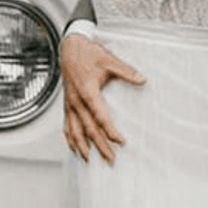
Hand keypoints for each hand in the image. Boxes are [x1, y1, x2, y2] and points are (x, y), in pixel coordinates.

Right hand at [61, 33, 145, 163]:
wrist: (70, 48)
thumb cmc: (88, 53)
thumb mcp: (110, 60)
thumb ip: (126, 71)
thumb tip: (142, 79)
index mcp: (88, 91)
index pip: (100, 117)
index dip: (110, 131)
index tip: (121, 141)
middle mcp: (76, 101)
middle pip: (88, 129)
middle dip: (100, 146)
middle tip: (111, 159)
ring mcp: (70, 104)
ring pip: (74, 130)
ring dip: (82, 146)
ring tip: (89, 160)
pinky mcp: (67, 104)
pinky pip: (66, 125)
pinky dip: (70, 138)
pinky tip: (74, 147)